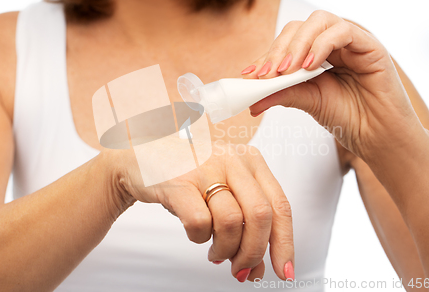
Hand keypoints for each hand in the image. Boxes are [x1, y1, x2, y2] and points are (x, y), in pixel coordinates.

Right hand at [102, 140, 294, 281]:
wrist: (144, 158)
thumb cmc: (189, 178)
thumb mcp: (225, 194)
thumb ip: (246, 227)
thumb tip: (259, 269)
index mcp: (251, 161)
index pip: (280, 206)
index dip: (284, 243)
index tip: (284, 271)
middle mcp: (232, 160)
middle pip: (261, 216)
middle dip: (254, 252)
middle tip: (242, 270)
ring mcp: (205, 168)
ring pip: (232, 222)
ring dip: (226, 250)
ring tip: (215, 253)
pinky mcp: (178, 182)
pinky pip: (200, 223)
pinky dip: (199, 239)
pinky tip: (196, 235)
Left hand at [242, 10, 424, 159]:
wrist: (378, 137)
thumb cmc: (348, 117)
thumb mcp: (307, 101)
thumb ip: (281, 93)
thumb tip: (251, 100)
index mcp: (318, 52)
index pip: (288, 41)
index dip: (267, 55)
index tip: (249, 74)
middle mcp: (334, 42)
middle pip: (300, 27)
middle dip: (279, 49)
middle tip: (266, 74)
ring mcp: (352, 40)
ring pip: (319, 22)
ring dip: (298, 44)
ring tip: (286, 70)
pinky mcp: (371, 45)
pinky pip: (343, 31)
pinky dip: (322, 45)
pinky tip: (310, 66)